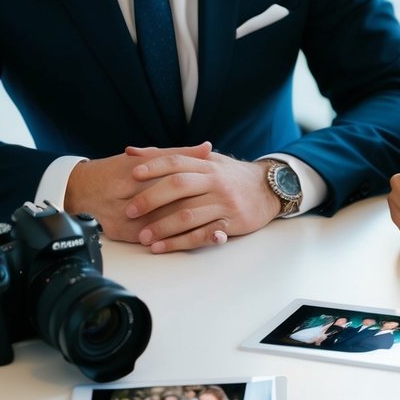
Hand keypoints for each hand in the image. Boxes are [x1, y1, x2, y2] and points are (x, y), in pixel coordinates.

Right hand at [64, 143, 212, 241]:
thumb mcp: (145, 157)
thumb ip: (177, 154)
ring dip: (191, 231)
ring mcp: (122, 217)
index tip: (221, 186)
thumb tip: (208, 147)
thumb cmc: (118, 170)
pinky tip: (194, 243)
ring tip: (219, 234)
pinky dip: (174, 242)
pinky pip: (150, 239)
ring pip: (161, 226)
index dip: (197, 183)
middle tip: (226, 214)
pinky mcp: (120, 233)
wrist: (81, 189)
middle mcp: (128, 195)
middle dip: (197, 210)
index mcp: (134, 171)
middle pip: (167, 205)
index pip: (170, 178)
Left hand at [123, 146, 279, 252]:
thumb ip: (172, 157)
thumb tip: (132, 152)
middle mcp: (215, 182)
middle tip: (130, 211)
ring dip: (162, 227)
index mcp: (207, 165)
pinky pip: (202, 234)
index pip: (177, 162)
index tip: (133, 175)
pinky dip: (179, 242)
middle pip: (179, 187)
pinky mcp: (231, 223)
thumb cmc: (231, 175)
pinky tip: (162, 247)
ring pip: (188, 214)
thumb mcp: (208, 160)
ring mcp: (224, 203)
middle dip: (151, 199)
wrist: (270, 189)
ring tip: (142, 237)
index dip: (154, 166)